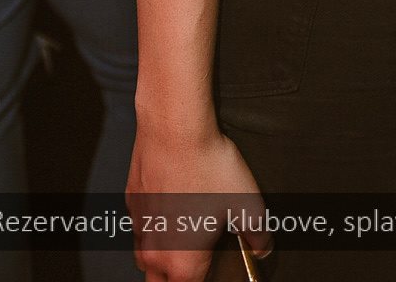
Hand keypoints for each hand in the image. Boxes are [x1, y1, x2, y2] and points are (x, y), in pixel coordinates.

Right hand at [128, 122, 272, 280]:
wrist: (175, 130)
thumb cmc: (210, 168)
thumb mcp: (248, 204)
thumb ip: (258, 234)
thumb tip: (262, 248)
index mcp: (182, 263)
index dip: (207, 281)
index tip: (215, 269)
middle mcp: (154, 252)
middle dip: (177, 278)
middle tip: (199, 258)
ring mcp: (139, 227)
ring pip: (145, 259)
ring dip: (161, 257)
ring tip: (184, 238)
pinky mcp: (132, 203)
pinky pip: (141, 227)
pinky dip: (153, 227)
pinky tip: (172, 206)